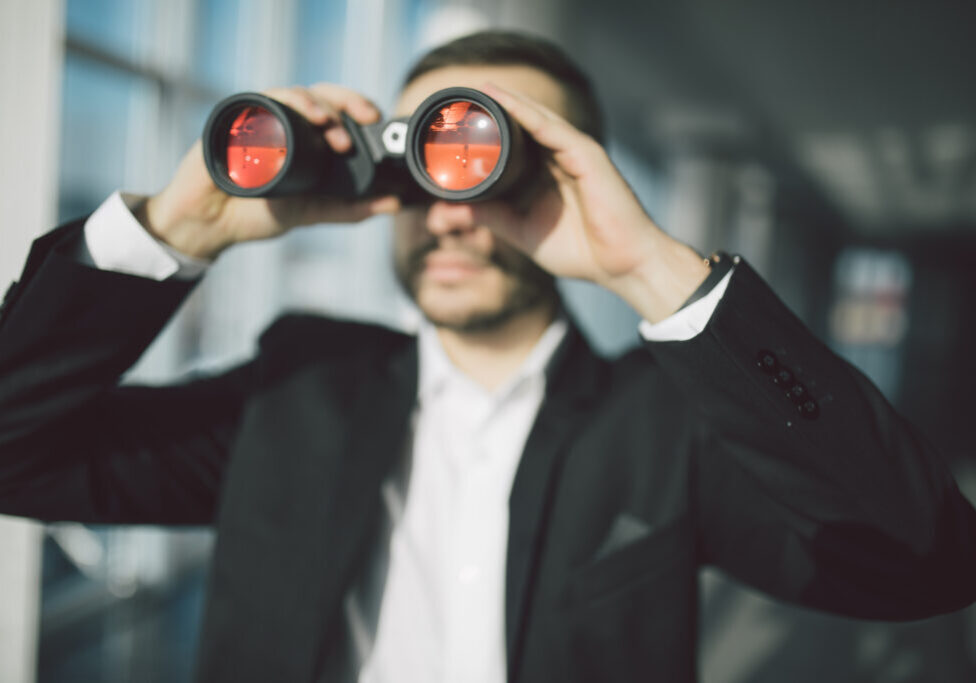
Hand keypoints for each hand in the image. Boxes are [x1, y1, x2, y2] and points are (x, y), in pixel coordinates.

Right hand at [142, 84, 400, 260]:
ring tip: (331, 125)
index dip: (359, 108)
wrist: (211, 225)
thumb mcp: (313, 212)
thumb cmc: (258, 213)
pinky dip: (280, 104)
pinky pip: (258, 100)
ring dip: (316, 104)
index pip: (338, 111)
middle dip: (346, 101)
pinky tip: (295, 113)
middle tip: (365, 117)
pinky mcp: (233, 120)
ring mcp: (259, 118)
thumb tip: (394, 203)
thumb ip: (351, 208)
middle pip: (320, 95)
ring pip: (293, 93)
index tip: (378, 120)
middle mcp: (285, 122)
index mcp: (306, 137)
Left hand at [474, 83, 709, 322]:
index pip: (514, 141)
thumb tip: (445, 212)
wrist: (621, 266)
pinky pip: (553, 129)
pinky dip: (529, 114)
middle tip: (464, 94)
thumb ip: (489, 217)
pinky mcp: (587, 155)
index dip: (490, 128)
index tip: (458, 120)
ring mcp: (575, 152)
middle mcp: (560, 156)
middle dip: (496, 105)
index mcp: (546, 172)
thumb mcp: (521, 232)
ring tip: (481, 88)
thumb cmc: (581, 250)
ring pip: (537, 118)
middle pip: (524, 122)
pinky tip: (507, 102)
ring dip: (509, 101)